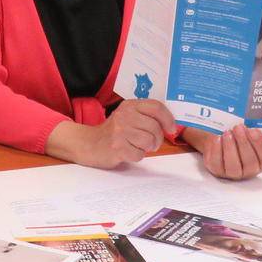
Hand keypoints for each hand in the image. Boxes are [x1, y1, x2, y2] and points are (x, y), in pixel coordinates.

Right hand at [47, 100, 176, 169]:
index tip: (171, 128)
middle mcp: (124, 115)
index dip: (168, 119)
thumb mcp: (127, 116)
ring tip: (137, 146)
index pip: (156, 107)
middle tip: (152, 143)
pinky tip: (128, 152)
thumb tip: (172, 124)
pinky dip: (136, 156)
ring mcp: (120, 131)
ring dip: (147, 148)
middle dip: (157, 139)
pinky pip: (139, 154)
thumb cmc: (114, 131)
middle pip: (155, 128)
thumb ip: (146, 116)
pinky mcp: (117, 147)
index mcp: (129, 105)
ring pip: (149, 141)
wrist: (89, 144)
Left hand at [183, 125, 261, 179]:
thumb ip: (252, 130)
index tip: (253, 130)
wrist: (220, 140)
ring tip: (227, 132)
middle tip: (238, 127)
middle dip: (243, 143)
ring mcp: (233, 174)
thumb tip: (250, 118)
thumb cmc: (238, 136)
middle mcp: (250, 171)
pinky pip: (217, 164)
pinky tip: (218, 138)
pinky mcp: (218, 171)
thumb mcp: (248, 133)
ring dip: (230, 147)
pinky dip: (217, 150)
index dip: (261, 145)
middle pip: (250, 163)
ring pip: (233, 166)